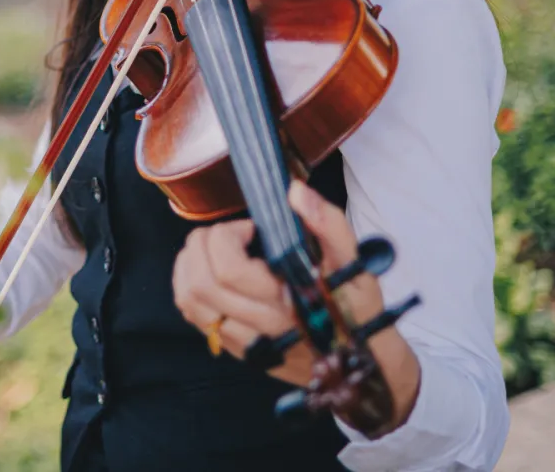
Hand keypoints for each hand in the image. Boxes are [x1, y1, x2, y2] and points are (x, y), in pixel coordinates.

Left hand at [171, 180, 421, 429]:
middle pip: (201, 283)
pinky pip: (195, 317)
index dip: (226, 237)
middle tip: (227, 234)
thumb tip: (296, 192)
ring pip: (190, 301)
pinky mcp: (237, 350)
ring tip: (213, 249)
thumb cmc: (358, 310)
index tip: (249, 228)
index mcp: (290, 305)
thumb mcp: (354, 263)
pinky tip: (208, 272)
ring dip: (189, 265)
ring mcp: (246, 344)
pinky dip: (189, 287)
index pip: (229, 271)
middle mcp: (263, 328)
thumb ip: (328, 224)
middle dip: (202, 244)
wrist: (365, 363)